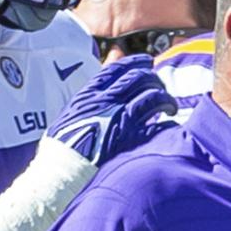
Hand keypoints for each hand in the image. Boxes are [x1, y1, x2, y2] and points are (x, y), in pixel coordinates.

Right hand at [48, 55, 178, 165]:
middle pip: (139, 78)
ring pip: (152, 96)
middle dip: (154, 79)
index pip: (117, 68)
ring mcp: (119, 117)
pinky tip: (168, 125)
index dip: (135, 61)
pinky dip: (166, 122)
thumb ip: (88, 100)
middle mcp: (106, 100)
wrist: (61, 169)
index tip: (146, 61)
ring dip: (165, 98)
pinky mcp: (130, 137)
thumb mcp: (70, 114)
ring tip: (169, 106)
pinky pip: (156, 124)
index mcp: (89, 93)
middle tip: (160, 86)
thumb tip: (101, 91)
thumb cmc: (62, 146)